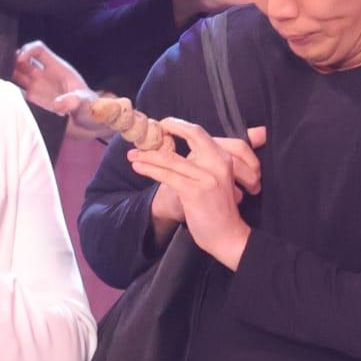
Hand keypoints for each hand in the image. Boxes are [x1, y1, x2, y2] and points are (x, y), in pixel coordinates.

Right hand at [11, 41, 109, 139]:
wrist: (91, 125)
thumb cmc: (92, 109)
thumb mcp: (87, 104)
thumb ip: (74, 101)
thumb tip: (58, 104)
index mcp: (58, 69)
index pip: (39, 51)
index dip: (28, 50)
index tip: (19, 60)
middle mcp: (45, 76)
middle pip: (23, 61)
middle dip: (11, 61)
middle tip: (2, 69)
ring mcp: (37, 89)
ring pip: (17, 76)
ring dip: (7, 75)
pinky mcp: (33, 103)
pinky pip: (17, 94)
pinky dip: (9, 94)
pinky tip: (1, 97)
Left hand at [135, 122, 266, 222]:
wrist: (228, 236)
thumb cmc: (219, 209)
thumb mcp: (217, 181)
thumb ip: (203, 164)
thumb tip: (178, 152)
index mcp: (224, 158)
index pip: (201, 133)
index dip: (181, 125)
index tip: (164, 124)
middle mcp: (219, 163)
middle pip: (193, 134)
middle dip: (170, 127)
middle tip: (150, 131)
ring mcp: (207, 176)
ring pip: (172, 158)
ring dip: (148, 155)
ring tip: (132, 155)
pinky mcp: (195, 191)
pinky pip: (167, 175)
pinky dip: (149, 169)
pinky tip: (138, 167)